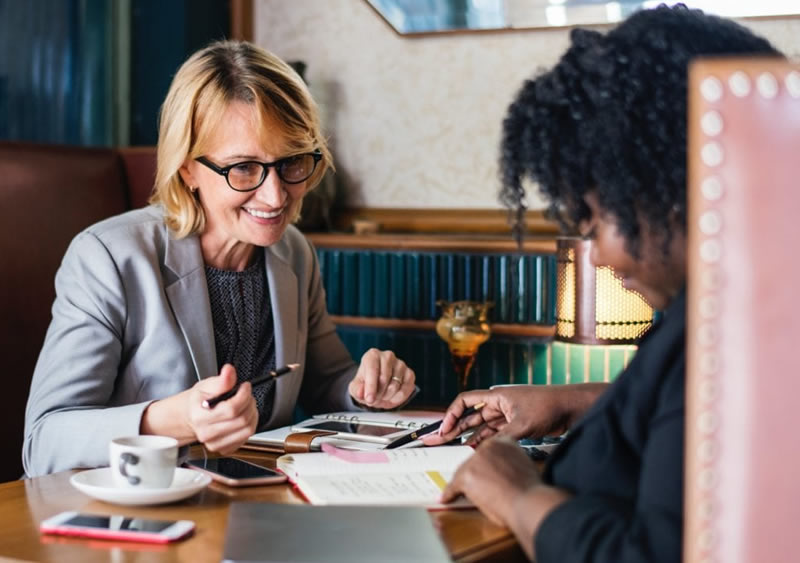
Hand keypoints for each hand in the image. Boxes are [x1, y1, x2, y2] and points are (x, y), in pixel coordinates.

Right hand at [142, 364, 257, 453]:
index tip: (245, 386)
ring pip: (247, 430)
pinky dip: (249, 425)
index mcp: (200, 417)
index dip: (244, 395)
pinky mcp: (224, 450)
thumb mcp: (206, 385)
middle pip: (242, 420)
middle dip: (249, 403)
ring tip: (245, 405)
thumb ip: (221, 380)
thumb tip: (229, 371)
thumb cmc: (198, 401)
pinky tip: (242, 417)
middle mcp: (206, 433)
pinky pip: (246, 438)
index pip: (231, 409)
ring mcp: (215, 444)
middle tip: (246, 395)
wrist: (190, 417)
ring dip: (252, 414)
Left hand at [348, 348, 415, 408]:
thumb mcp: (356, 388)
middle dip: (378, 394)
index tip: (369, 399)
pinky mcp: (410, 373)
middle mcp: (387, 356)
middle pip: (384, 378)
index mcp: (372, 355)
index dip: (371, 386)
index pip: (372, 369)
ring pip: (395, 385)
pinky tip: (391, 398)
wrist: (377, 385)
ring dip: (387, 397)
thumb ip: (357, 390)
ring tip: (381, 397)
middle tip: (373, 400)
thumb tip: (361, 393)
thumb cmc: (365, 384)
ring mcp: (400, 364)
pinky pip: (406, 389)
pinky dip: (398, 398)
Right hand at [422, 384, 605, 446]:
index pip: (465, 401)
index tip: (444, 429)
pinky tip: (474, 448)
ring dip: (467, 435)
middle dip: (453, 427)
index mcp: (496, 396)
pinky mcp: (515, 424)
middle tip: (438, 440)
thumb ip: (502, 438)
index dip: (451, 414)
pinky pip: (493, 432)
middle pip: (469, 415)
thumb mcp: (523, 424)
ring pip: (480, 425)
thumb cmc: (548, 407)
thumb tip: (485, 451)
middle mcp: (498, 404)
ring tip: (452, 447)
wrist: (571, 408)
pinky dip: (483, 440)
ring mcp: (506, 414)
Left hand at [441, 436, 541, 523]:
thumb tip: (501, 473)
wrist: (527, 501)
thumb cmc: (529, 491)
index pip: (486, 452)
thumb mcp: (523, 467)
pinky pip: (453, 486)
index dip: (484, 466)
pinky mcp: (467, 475)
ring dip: (463, 485)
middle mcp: (489, 446)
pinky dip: (449, 494)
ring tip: (466, 494)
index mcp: (504, 442)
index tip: (482, 473)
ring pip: (462, 472)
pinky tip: (447, 498)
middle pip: (472, 460)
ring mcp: (476, 460)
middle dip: (473, 475)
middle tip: (477, 487)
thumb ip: (510, 464)